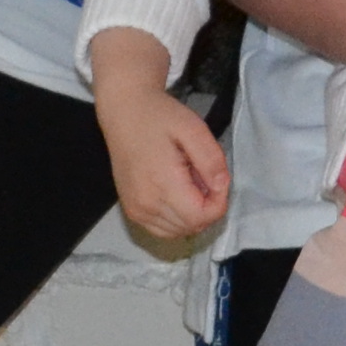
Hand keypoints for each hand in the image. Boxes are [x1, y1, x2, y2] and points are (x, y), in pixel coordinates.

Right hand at [100, 85, 230, 244]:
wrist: (123, 112)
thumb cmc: (159, 116)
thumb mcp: (193, 128)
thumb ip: (211, 159)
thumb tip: (222, 187)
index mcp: (162, 184)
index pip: (201, 217)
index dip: (219, 202)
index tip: (217, 178)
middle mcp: (146, 205)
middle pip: (192, 226)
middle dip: (207, 207)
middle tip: (202, 175)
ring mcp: (136, 211)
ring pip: (179, 232)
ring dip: (193, 214)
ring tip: (189, 183)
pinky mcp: (131, 211)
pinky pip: (162, 230)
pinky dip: (177, 219)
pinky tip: (177, 195)